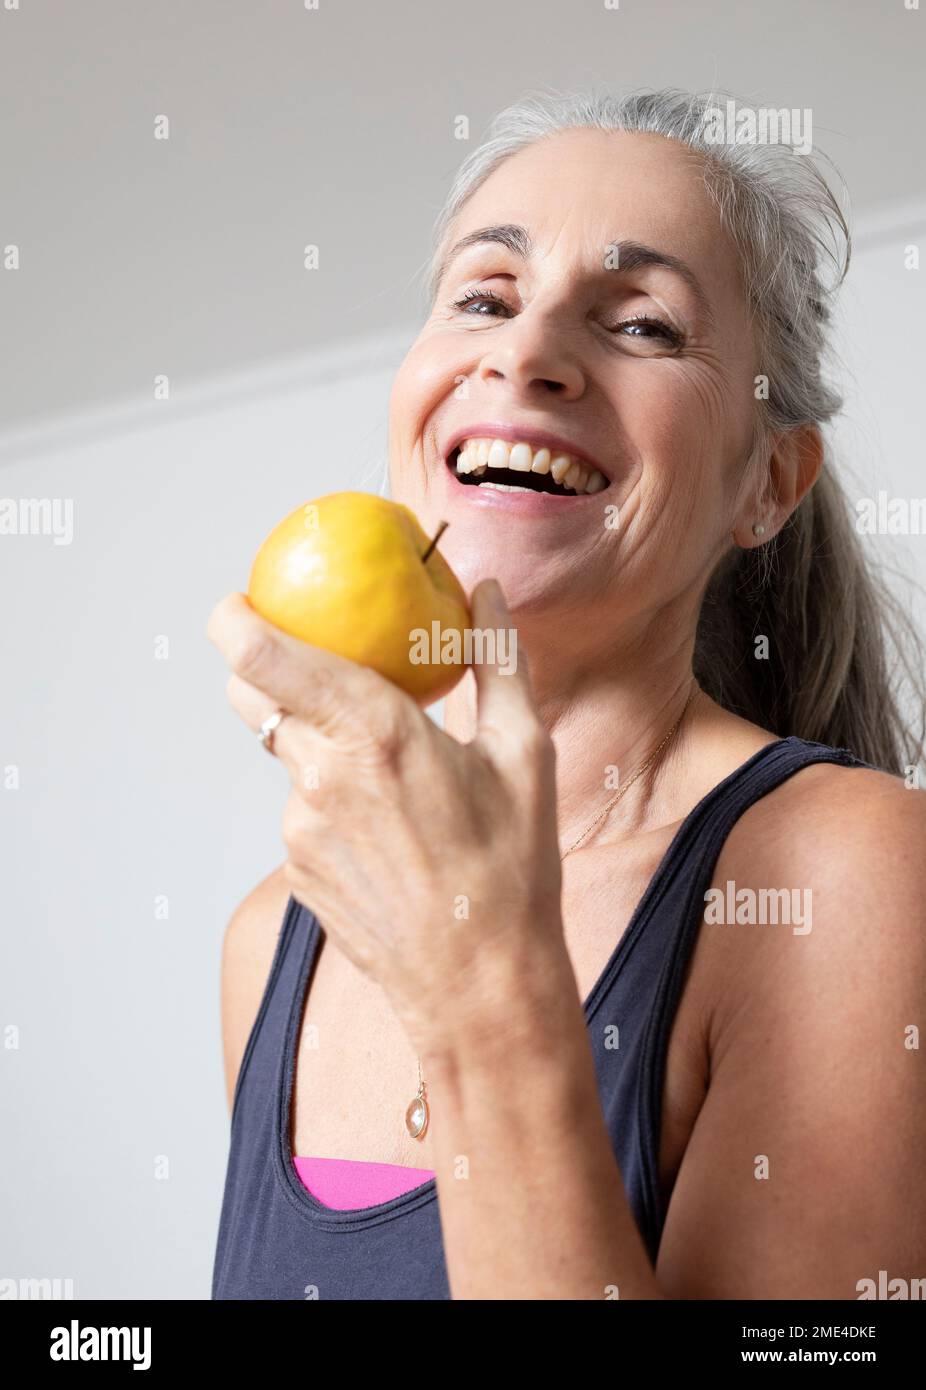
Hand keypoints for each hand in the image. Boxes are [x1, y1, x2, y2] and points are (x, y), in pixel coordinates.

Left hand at [206, 579, 566, 1059]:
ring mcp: (299, 829)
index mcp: (376, 733)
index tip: (240, 599)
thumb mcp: (525, 753)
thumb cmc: (513, 869)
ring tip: (392, 775)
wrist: (481, 986)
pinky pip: (302, 810)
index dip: (234, 618)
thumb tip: (489, 591)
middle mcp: (321, 776)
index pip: (264, 656)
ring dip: (317, 743)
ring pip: (285, 756)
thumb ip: (498, 659)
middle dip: (268, 670)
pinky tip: (389, 831)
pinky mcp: (296, 870)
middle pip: (251, 697)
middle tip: (313, 662)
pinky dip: (331, 799)